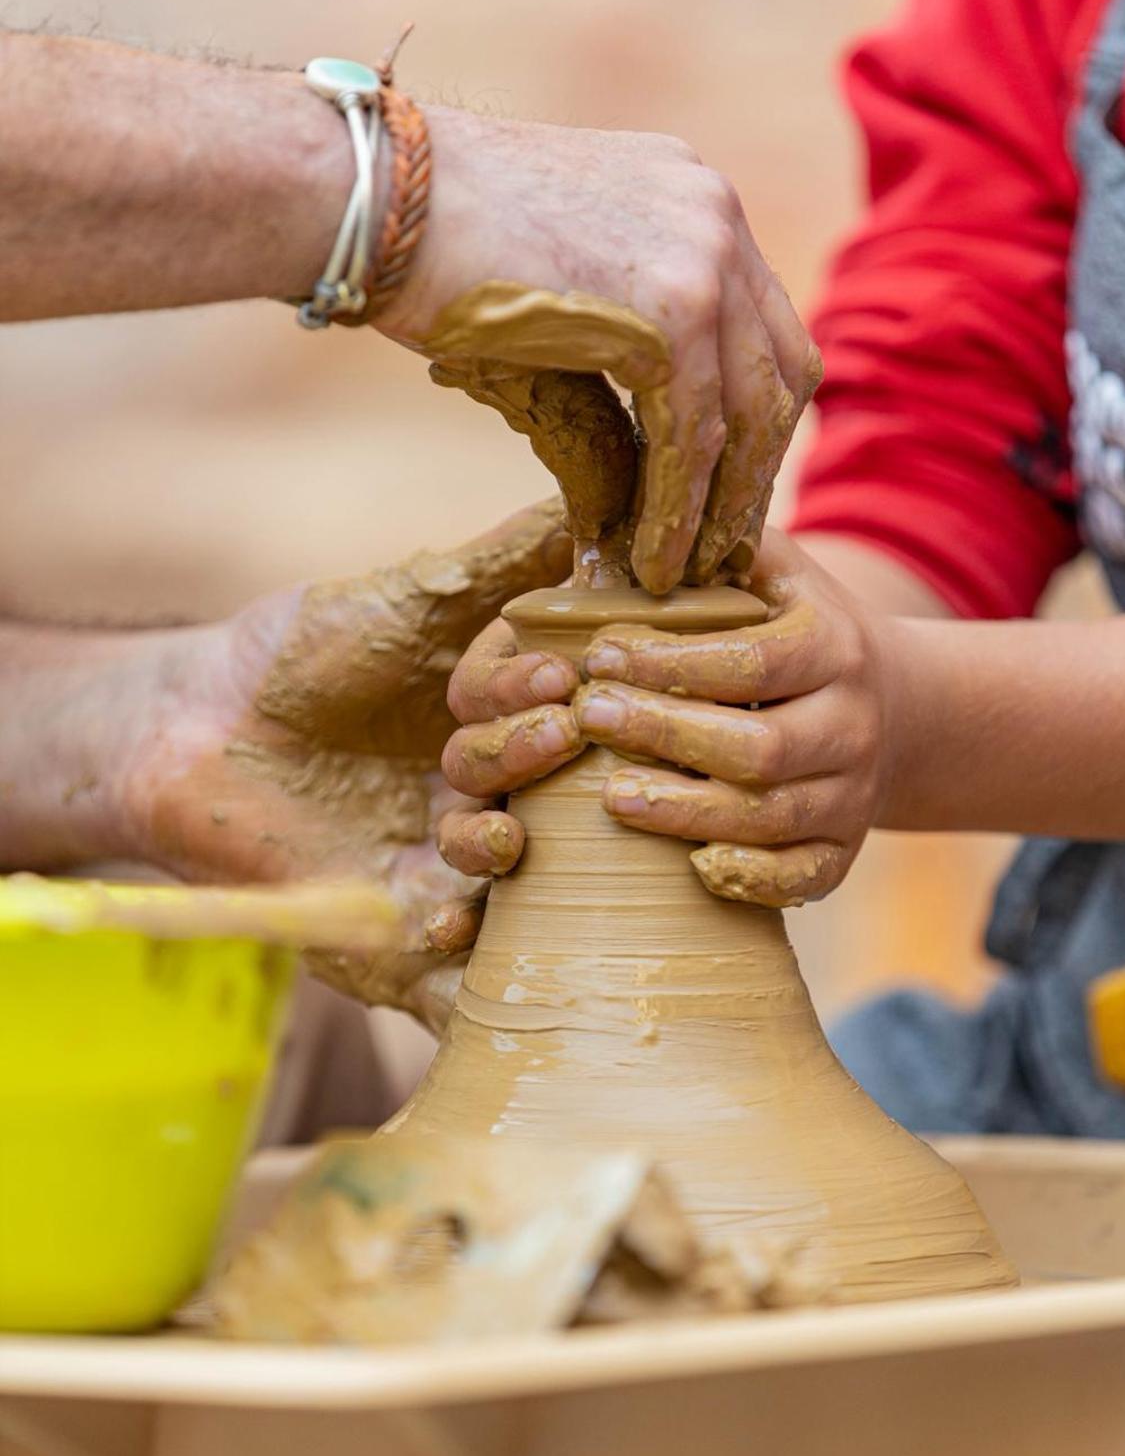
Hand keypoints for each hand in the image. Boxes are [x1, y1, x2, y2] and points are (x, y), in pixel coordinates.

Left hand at [114, 501, 570, 1023]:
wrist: (191, 730)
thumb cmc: (302, 652)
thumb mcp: (415, 596)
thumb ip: (508, 559)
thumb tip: (601, 487)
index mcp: (508, 729)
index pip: (559, 719)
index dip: (560, 699)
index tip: (564, 672)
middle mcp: (493, 802)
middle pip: (547, 803)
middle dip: (545, 768)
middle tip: (554, 734)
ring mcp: (450, 872)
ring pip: (507, 882)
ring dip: (505, 855)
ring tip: (492, 831)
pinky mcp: (400, 936)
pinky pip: (451, 969)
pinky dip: (464, 958)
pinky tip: (454, 920)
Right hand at [371, 108, 822, 592]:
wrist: (376, 199)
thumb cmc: (430, 241)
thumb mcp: (558, 282)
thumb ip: (618, 337)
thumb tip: (641, 447)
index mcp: (692, 195)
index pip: (761, 324)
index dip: (753, 418)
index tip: (726, 490)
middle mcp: (715, 213)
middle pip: (780, 369)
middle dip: (755, 468)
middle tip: (724, 544)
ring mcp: (704, 254)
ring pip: (751, 412)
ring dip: (723, 505)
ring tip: (693, 570)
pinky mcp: (674, 310)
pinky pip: (695, 435)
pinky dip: (680, 510)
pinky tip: (656, 561)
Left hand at [437, 528, 895, 915]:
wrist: (899, 707)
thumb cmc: (804, 628)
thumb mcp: (782, 570)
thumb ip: (722, 542)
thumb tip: (629, 509)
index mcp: (836, 647)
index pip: (752, 661)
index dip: (672, 664)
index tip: (599, 655)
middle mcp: (854, 725)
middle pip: (760, 748)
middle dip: (667, 735)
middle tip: (589, 719)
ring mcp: (853, 796)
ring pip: (772, 820)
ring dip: (686, 812)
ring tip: (609, 796)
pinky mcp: (846, 851)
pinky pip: (805, 880)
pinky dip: (752, 880)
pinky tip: (693, 867)